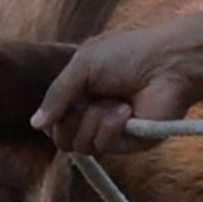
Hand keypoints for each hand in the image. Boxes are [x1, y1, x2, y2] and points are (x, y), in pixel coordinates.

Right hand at [32, 24, 202, 155]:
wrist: (168, 63)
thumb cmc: (129, 55)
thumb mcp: (83, 65)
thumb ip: (56, 95)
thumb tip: (34, 124)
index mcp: (82, 96)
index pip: (53, 121)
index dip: (53, 115)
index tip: (66, 100)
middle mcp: (94, 116)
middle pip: (61, 138)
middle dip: (71, 119)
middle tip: (90, 101)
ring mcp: (112, 132)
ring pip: (79, 146)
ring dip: (92, 121)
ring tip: (115, 103)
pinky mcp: (130, 144)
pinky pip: (102, 147)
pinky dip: (110, 127)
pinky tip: (126, 111)